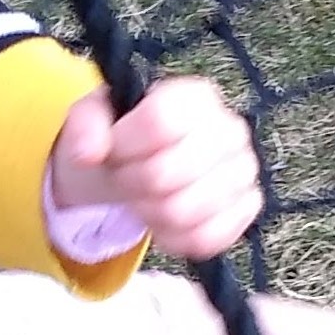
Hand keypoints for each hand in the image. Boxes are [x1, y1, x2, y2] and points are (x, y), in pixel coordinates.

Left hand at [49, 74, 260, 262]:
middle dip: (131, 184)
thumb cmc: (125, 136)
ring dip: (148, 213)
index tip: (114, 151)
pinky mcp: (248, 207)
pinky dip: (174, 238)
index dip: (125, 146)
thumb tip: (88, 153)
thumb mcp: (94, 118)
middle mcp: (231, 127)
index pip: (161, 122)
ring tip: (142, 199)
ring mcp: (245, 170)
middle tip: (124, 180)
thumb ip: (85, 126)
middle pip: (169, 172)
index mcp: (195, 95)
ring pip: (185, 211)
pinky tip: (163, 222)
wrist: (151, 162)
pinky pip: (207, 239)